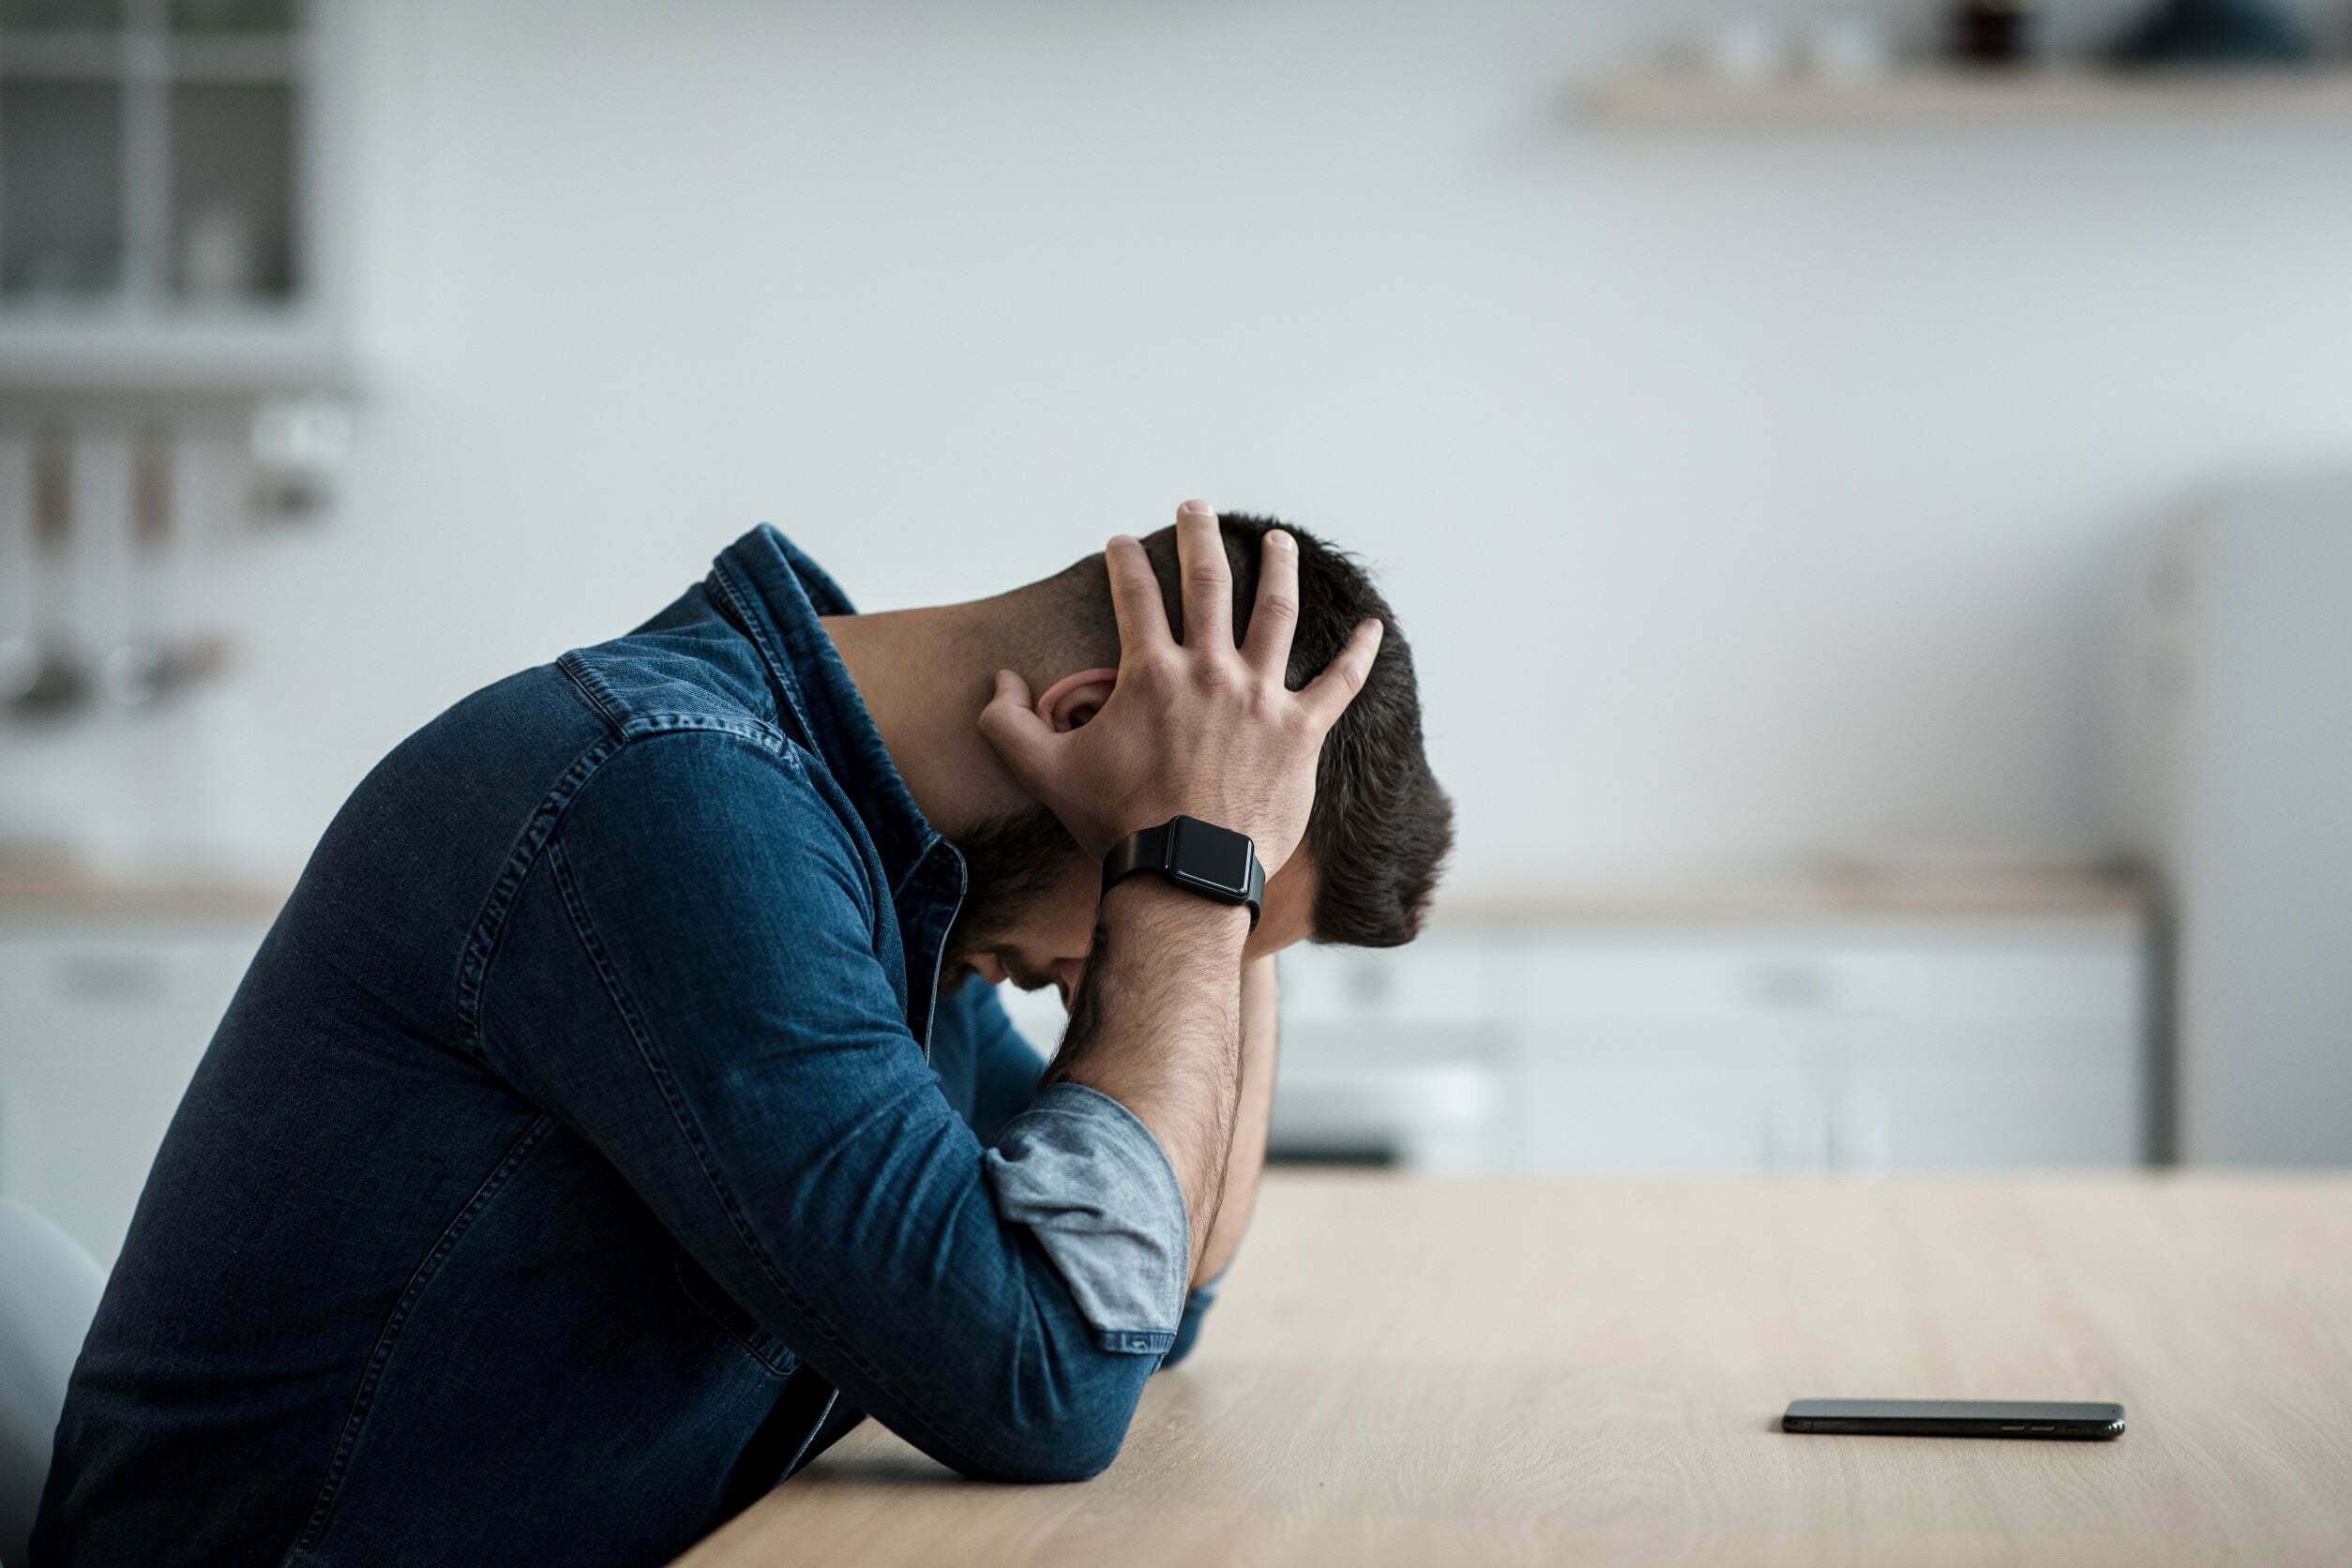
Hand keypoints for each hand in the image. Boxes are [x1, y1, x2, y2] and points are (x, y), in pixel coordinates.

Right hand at [979, 500, 1382, 872]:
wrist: (1185, 876)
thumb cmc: (1116, 825)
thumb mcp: (1044, 772)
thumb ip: (1007, 723)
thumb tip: (999, 680)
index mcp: (1151, 672)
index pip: (1134, 594)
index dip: (1124, 562)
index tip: (1121, 543)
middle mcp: (1210, 671)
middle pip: (1208, 582)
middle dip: (1200, 537)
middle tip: (1196, 507)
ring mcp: (1262, 699)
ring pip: (1276, 612)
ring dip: (1278, 568)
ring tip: (1277, 539)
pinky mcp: (1302, 732)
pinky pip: (1339, 683)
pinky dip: (1359, 653)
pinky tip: (1373, 625)